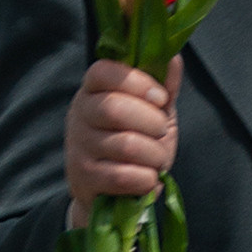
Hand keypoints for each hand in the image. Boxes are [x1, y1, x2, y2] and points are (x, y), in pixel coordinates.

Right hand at [65, 54, 180, 211]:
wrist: (113, 193)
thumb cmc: (136, 143)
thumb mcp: (153, 112)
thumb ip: (163, 86)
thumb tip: (174, 58)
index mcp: (93, 90)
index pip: (102, 71)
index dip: (136, 81)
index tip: (161, 97)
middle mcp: (80, 115)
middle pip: (115, 109)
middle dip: (151, 122)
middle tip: (161, 131)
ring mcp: (78, 147)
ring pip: (125, 145)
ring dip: (154, 154)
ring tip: (158, 159)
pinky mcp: (83, 178)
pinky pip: (121, 176)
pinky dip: (145, 179)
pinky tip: (148, 178)